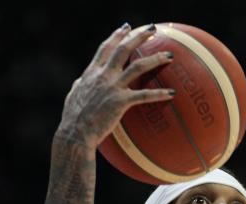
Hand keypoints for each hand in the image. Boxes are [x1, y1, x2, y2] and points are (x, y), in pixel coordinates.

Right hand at [57, 24, 174, 147]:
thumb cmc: (73, 118)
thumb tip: (81, 81)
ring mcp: (112, 87)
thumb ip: (80, 85)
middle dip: (138, 36)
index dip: (116, 35)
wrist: (75, 133)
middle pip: (123, 49)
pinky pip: (144, 95)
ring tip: (169, 55)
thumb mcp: (74, 95)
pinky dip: (159, 94)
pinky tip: (171, 93)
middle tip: (152, 30)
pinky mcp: (120, 102)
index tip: (126, 27)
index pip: (106, 48)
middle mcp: (103, 75)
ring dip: (155, 58)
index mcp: (92, 72)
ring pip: (138, 66)